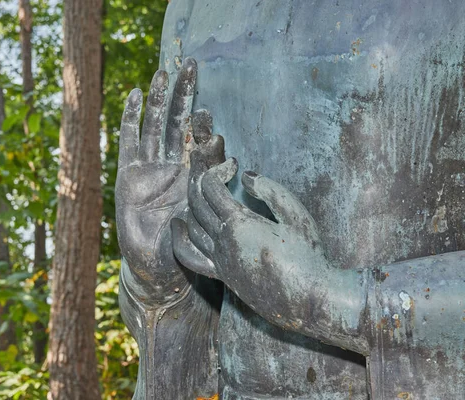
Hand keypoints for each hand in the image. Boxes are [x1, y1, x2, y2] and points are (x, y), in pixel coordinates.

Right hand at [116, 58, 223, 305]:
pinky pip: (129, 141)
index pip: (200, 140)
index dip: (205, 124)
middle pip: (177, 122)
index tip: (211, 112)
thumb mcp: (204, 212)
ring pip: (154, 126)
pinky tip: (135, 95)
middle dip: (183, 96)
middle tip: (191, 66)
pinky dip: (131, 119)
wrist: (158, 265)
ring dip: (158, 100)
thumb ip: (214, 185)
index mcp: (194, 174)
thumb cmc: (186, 243)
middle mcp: (173, 165)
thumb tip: (233, 160)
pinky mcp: (128, 174)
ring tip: (163, 73)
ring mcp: (149, 167)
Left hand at [172, 156, 329, 302]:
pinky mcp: (222, 275)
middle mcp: (223, 242)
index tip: (234, 164)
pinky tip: (179, 227)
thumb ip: (271, 191)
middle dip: (199, 180)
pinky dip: (180, 240)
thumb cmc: (309, 256)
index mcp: (239, 224)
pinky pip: (190, 257)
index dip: (218, 169)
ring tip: (201, 189)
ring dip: (192, 204)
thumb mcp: (297, 216)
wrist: (309, 300)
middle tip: (209, 166)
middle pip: (196, 202)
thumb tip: (245, 176)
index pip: (210, 187)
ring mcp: (220, 260)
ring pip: (191, 226)